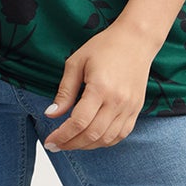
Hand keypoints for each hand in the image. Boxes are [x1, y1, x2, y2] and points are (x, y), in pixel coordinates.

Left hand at [42, 21, 161, 151]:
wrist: (136, 40)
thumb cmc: (105, 47)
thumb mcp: (76, 63)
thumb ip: (65, 91)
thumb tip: (51, 114)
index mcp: (100, 88)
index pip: (78, 122)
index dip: (62, 136)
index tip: (50, 141)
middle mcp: (117, 101)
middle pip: (91, 134)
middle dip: (71, 144)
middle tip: (56, 145)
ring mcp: (129, 107)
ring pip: (106, 139)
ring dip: (86, 146)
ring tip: (71, 143)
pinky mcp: (136, 110)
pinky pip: (120, 135)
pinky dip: (104, 142)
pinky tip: (91, 139)